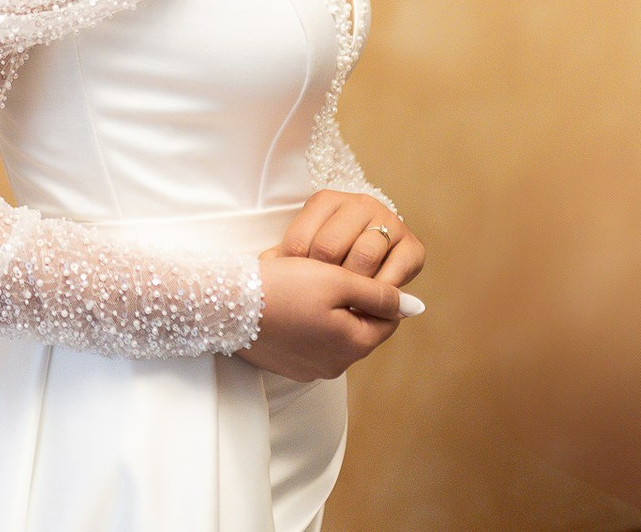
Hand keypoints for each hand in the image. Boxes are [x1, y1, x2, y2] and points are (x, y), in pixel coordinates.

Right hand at [233, 252, 405, 380]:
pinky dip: (306, 325)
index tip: (357, 271)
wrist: (225, 305)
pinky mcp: (286, 366)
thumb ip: (379, 293)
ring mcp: (308, 369)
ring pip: (333, 337)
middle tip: (327, 275)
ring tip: (305, 287)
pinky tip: (288, 305)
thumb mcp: (337, 280)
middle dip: (352, 304)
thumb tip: (415, 307)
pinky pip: (308, 344)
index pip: (387, 320)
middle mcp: (335, 366)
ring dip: (329, 315)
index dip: (377, 292)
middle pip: (359, 330)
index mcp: (354, 345)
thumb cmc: (283, 287)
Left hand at [274, 190, 423, 290]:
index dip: (295, 272)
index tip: (296, 290)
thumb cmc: (327, 256)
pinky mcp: (413, 246)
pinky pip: (396, 271)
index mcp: (325, 200)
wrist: (374, 254)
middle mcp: (360, 204)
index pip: (300, 240)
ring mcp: (389, 221)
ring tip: (342, 304)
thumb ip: (283, 257)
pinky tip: (368, 304)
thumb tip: (265, 268)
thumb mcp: (303, 250)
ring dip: (352, 287)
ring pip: (363, 258)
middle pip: (329, 247)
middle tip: (319, 300)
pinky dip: (381, 291)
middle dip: (322, 280)